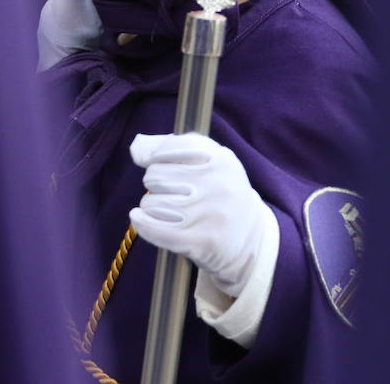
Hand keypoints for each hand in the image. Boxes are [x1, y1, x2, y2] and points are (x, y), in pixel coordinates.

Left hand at [129, 133, 270, 297]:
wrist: (251, 240)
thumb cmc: (221, 193)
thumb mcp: (211, 162)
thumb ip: (172, 147)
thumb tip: (137, 150)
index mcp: (222, 159)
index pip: (170, 147)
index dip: (158, 157)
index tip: (159, 164)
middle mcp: (217, 184)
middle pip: (155, 176)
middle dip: (154, 183)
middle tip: (168, 191)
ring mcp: (209, 214)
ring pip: (152, 203)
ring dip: (151, 206)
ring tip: (166, 209)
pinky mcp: (199, 241)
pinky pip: (155, 229)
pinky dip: (142, 223)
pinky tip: (139, 219)